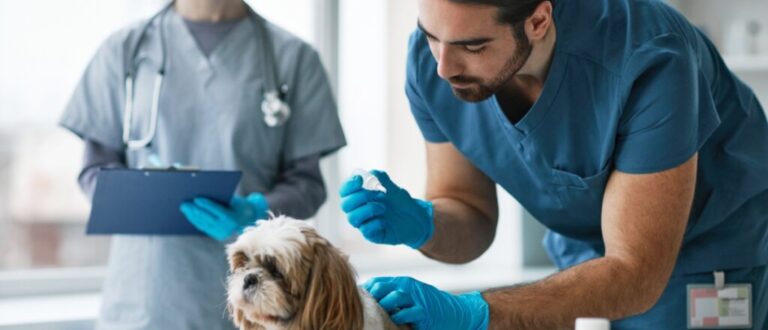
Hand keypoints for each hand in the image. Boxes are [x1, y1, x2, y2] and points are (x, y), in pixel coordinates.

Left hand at [180, 193, 268, 240]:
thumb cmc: (238, 205)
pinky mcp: (217, 235)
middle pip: (207, 218)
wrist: (248, 219)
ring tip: (184, 207)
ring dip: (192, 216)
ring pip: (203, 223)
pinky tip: (189, 214)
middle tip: (184, 203)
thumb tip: (201, 195)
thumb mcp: (232, 201)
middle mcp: (226, 227)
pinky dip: (196, 220)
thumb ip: (220, 199)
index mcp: (232, 217)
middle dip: (194, 210)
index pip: (217, 210)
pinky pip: (203, 227)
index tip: (196, 198)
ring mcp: (221, 233)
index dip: (206, 204)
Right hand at [339, 170, 433, 248]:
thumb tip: (371, 174)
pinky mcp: (372, 235)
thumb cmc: (400, 203)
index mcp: (360, 197)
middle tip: (379, 194)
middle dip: (361, 196)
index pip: (344, 191)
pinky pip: (365, 230)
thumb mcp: (392, 187)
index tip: (359, 180)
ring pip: (352, 218)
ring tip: (384, 207)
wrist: (416, 219)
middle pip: (345, 205)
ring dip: (368, 209)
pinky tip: (384, 221)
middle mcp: (358, 210)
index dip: (348, 185)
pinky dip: (375, 222)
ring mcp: (364, 223)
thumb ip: (381, 179)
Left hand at [363, 276, 488, 329]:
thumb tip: (370, 299)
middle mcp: (409, 288)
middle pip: (382, 287)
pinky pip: (407, 313)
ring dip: (384, 306)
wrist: (458, 312)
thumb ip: (394, 294)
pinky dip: (398, 318)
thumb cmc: (431, 306)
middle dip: (372, 297)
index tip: (359, 301)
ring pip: (394, 296)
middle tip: (368, 309)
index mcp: (403, 282)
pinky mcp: (424, 313)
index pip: (377, 282)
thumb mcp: (412, 295)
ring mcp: (417, 299)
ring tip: (381, 314)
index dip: (366, 291)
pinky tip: (395, 322)